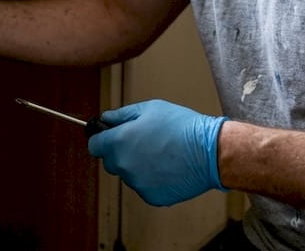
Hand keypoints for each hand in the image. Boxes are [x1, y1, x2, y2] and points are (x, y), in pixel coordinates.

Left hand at [87, 99, 226, 206]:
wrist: (209, 152)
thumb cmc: (182, 127)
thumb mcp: (150, 109)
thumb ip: (122, 115)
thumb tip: (105, 119)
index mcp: (120, 141)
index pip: (94, 146)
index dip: (101, 139)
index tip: (107, 138)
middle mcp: (124, 165)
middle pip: (111, 162)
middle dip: (121, 152)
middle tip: (143, 143)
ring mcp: (137, 183)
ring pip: (129, 174)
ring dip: (138, 166)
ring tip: (161, 154)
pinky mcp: (151, 196)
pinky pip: (144, 186)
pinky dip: (152, 179)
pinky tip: (167, 167)